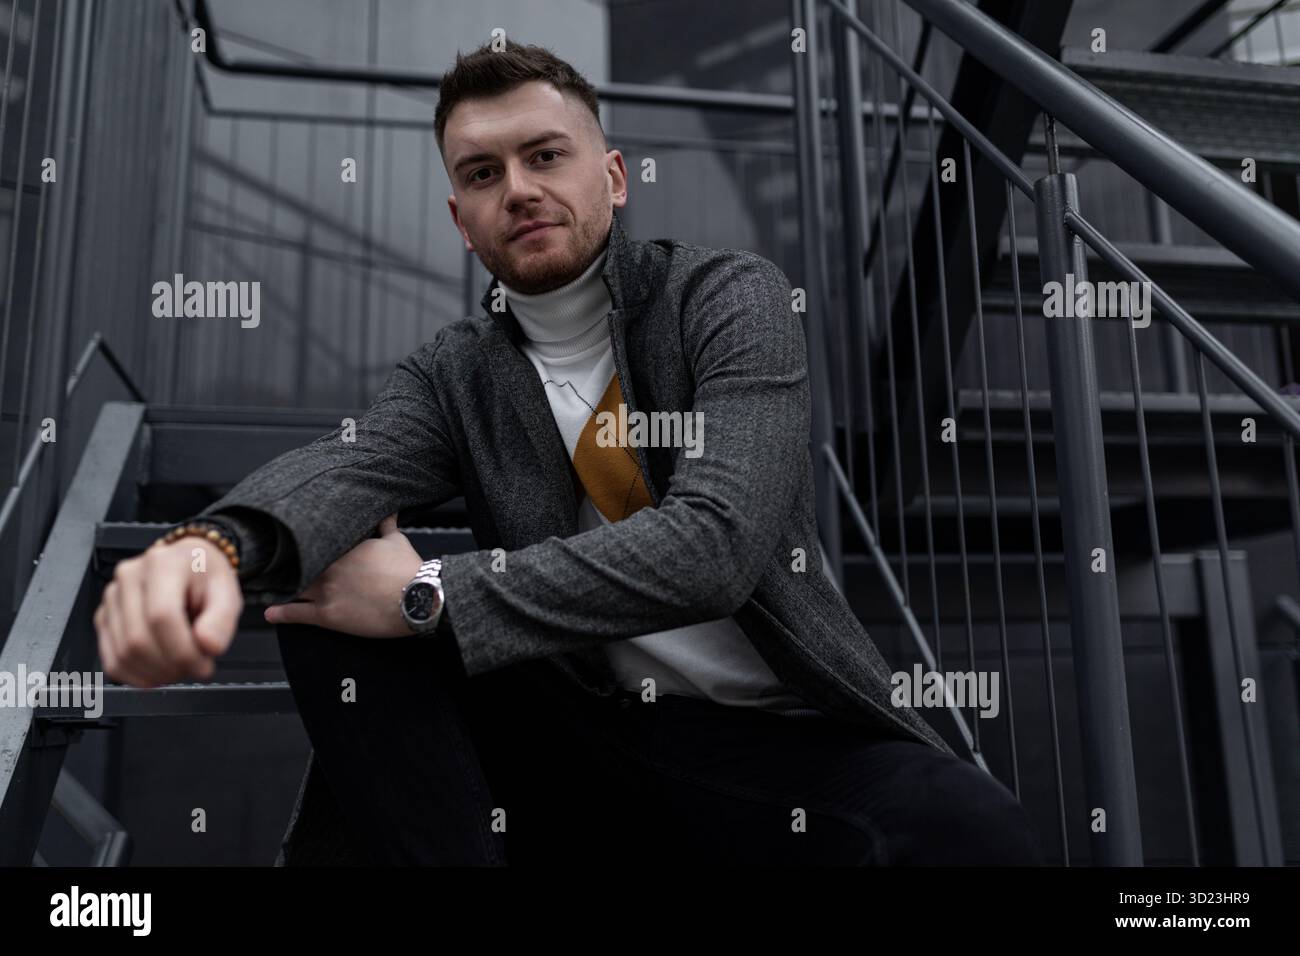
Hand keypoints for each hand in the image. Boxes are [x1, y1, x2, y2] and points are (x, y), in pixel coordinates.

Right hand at [94, 536, 242, 686]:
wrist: (188, 568)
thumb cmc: (206, 578)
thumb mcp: (228, 592)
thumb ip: (223, 618)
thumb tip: (208, 646)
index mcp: (163, 563)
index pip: (162, 617)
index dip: (183, 651)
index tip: (204, 665)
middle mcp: (129, 577)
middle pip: (139, 639)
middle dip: (171, 666)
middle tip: (196, 668)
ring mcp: (112, 598)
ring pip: (124, 654)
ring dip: (156, 673)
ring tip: (181, 668)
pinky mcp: (104, 618)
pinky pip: (112, 661)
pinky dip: (136, 676)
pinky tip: (160, 673)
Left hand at [263, 514, 423, 637]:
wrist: (415, 598)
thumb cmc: (407, 570)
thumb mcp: (397, 541)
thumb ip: (386, 525)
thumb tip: (387, 511)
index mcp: (344, 549)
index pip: (316, 544)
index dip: (305, 546)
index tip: (293, 544)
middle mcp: (329, 567)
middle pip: (299, 565)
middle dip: (287, 566)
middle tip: (272, 566)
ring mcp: (325, 591)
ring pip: (293, 587)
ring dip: (280, 588)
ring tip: (266, 588)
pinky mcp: (326, 614)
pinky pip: (296, 613)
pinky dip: (280, 613)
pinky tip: (269, 613)